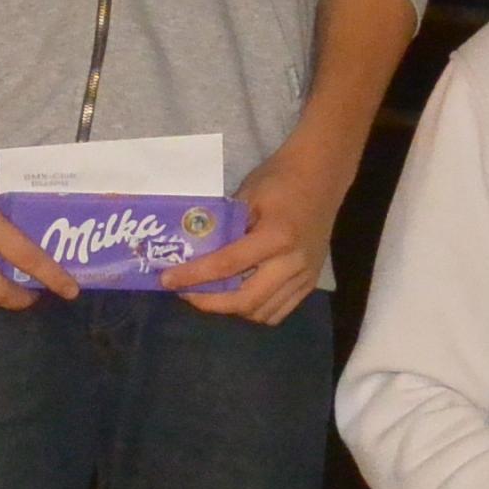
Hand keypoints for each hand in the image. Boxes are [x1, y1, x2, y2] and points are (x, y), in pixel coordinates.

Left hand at [161, 137, 349, 321]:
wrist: (322, 176)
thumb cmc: (280, 179)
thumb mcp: (246, 194)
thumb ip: (225, 227)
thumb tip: (194, 251)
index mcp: (276, 236)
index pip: (227, 265)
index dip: (193, 276)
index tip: (166, 281)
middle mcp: (292, 262)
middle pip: (245, 300)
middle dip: (210, 303)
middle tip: (187, 293)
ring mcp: (304, 276)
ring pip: (262, 312)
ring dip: (231, 310)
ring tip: (210, 295)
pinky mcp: (310, 282)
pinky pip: (279, 311)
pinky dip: (254, 311)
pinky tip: (237, 298)